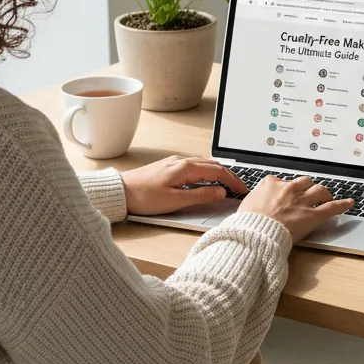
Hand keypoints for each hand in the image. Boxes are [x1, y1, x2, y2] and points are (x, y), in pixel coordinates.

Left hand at [120, 156, 248, 215]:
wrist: (120, 191)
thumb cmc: (143, 197)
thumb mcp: (175, 201)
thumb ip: (200, 196)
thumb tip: (220, 193)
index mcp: (186, 168)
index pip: (218, 172)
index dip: (233, 181)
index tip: (243, 190)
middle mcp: (182, 161)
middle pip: (213, 165)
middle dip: (230, 176)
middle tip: (240, 187)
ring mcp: (175, 162)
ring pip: (204, 164)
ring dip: (219, 172)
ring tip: (228, 183)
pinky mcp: (169, 167)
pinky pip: (195, 165)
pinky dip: (207, 171)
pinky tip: (207, 179)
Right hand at [237, 175, 353, 242]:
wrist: (255, 233)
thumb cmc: (248, 223)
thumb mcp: (246, 205)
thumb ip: (255, 200)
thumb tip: (255, 203)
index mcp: (271, 184)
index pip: (282, 181)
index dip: (286, 189)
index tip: (286, 194)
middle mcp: (289, 189)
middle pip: (304, 182)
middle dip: (307, 187)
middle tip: (309, 194)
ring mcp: (302, 201)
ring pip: (319, 190)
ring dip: (323, 193)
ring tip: (326, 196)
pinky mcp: (312, 215)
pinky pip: (332, 207)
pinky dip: (342, 204)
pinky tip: (350, 203)